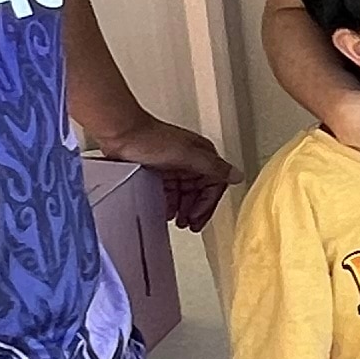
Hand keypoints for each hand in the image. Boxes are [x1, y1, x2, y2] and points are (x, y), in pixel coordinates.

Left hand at [89, 112, 233, 229]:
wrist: (121, 133)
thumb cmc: (151, 139)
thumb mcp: (188, 155)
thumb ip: (214, 168)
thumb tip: (238, 176)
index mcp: (202, 155)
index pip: (215, 185)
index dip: (208, 204)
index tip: (198, 218)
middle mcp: (190, 160)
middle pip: (200, 191)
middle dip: (195, 210)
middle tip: (190, 224)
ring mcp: (174, 166)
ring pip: (184, 193)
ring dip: (182, 208)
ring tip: (178, 220)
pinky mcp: (158, 171)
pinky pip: (169, 192)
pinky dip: (169, 203)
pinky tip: (165, 210)